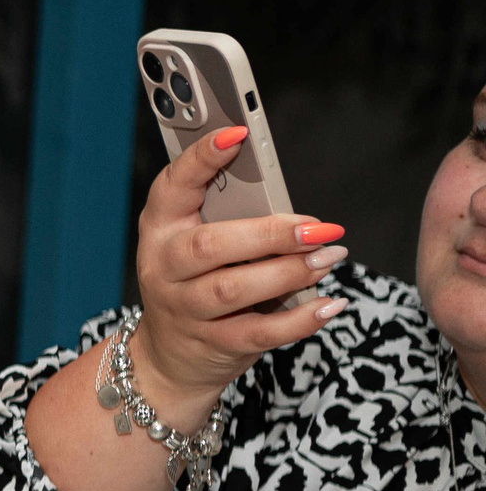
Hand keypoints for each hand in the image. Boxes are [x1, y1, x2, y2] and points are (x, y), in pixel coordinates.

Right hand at [128, 125, 347, 424]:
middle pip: (210, 247)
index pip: (173, 186)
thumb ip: (231, 215)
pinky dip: (299, 319)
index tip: (237, 134)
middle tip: (317, 227)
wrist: (170, 357)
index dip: (200, 158)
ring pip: (234, 289)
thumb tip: (288, 204)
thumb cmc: (194, 283)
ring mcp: (184, 308)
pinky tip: (329, 303)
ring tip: (328, 257)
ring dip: (288, 272)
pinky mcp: (213, 343)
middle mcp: (164, 267)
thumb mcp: (196, 241)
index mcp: (161, 228)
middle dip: (269, 234)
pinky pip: (259, 332)